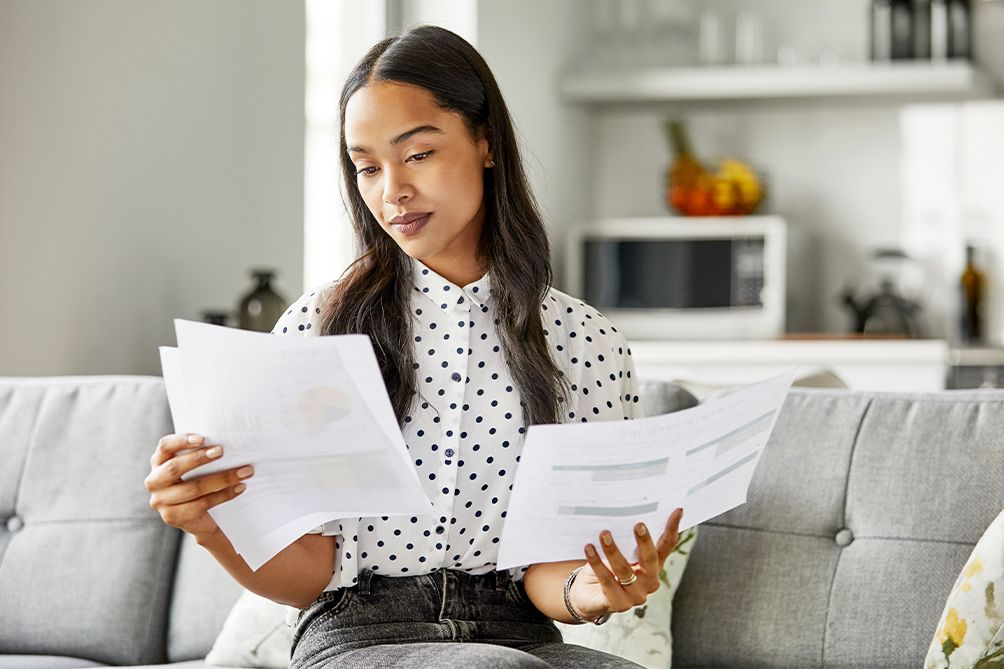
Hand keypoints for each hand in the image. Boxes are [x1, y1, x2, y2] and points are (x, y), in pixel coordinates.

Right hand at [144, 433, 253, 540]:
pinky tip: (239, 488)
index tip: (202, 438)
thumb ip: (202, 453)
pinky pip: (201, 504)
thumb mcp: (196, 467)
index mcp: (158, 462)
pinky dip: (224, 495)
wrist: (199, 518)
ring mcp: (160, 501)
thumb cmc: (199, 481)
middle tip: (222, 451)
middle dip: (199, 458)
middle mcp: (154, 481)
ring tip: (245, 471)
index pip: (165, 446)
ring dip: (222, 478)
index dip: (181, 441)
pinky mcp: (172, 517)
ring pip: (193, 488)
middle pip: (174, 468)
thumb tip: (230, 437)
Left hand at [568, 507, 683, 621]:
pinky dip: (597, 563)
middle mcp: (649, 581)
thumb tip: (619, 514)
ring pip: (624, 570)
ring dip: (613, 550)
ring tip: (604, 533)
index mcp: (653, 566)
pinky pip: (606, 581)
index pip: (666, 546)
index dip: (672, 529)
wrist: (588, 596)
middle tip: (638, 524)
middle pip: (650, 559)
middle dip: (645, 541)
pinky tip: (589, 548)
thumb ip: (625, 540)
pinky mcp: (617, 604)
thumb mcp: (620, 552)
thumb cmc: (606, 568)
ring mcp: (635, 595)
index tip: (677, 510)